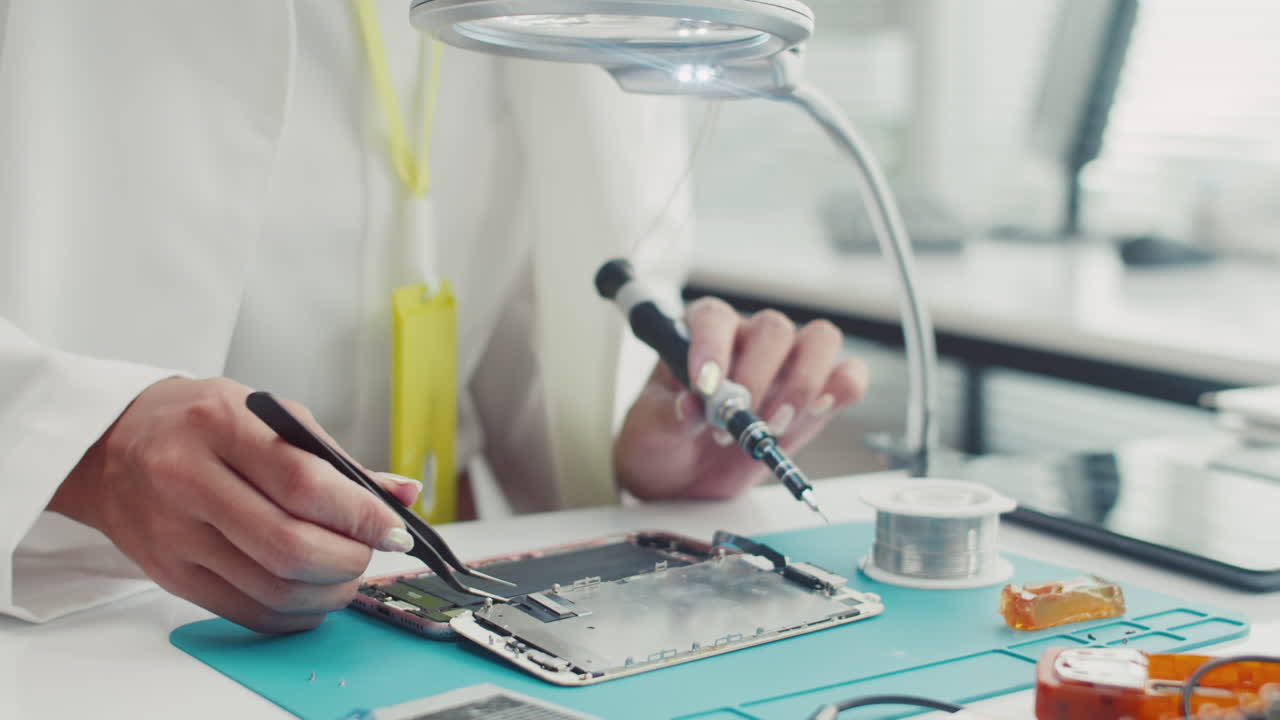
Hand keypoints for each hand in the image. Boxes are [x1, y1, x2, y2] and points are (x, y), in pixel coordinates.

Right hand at [49, 377, 420, 632]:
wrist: (112, 444)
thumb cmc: (200, 422)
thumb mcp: (269, 415)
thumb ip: (336, 460)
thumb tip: (404, 494)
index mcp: (221, 427)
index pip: (304, 484)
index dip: (361, 515)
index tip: (394, 529)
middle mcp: (189, 481)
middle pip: (290, 547)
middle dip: (350, 559)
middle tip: (370, 551)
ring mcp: (175, 534)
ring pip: (273, 589)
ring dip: (328, 592)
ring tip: (346, 573)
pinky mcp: (170, 575)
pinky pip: (247, 612)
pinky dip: (294, 614)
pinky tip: (312, 594)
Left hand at [615, 298, 868, 500]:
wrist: (681, 479)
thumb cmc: (662, 441)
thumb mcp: (647, 432)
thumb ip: (666, 417)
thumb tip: (691, 405)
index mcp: (700, 335)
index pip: (713, 318)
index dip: (712, 345)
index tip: (705, 384)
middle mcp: (748, 340)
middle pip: (773, 329)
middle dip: (758, 378)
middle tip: (737, 424)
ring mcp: (786, 364)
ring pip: (820, 340)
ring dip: (803, 384)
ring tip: (773, 426)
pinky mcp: (815, 396)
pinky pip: (848, 375)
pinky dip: (843, 389)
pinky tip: (818, 412)